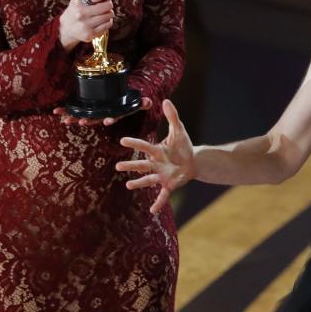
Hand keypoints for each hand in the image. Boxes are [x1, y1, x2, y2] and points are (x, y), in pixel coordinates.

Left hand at [53, 97, 151, 126]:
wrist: (120, 101)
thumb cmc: (128, 102)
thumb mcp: (137, 102)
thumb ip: (143, 103)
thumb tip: (148, 102)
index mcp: (114, 114)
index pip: (112, 117)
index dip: (109, 119)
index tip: (107, 121)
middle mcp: (103, 115)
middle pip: (94, 119)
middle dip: (87, 120)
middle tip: (80, 122)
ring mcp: (94, 113)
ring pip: (82, 116)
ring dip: (73, 118)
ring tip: (64, 120)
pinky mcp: (87, 108)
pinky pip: (75, 109)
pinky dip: (66, 110)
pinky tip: (57, 112)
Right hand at [59, 0, 117, 50]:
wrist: (67, 27)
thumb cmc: (77, 9)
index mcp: (79, 1)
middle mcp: (81, 13)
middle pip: (108, 5)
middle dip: (108, 4)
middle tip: (104, 5)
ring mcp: (86, 24)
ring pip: (109, 15)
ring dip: (108, 13)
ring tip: (102, 13)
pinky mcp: (90, 34)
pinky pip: (108, 24)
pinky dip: (108, 21)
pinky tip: (101, 21)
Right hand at [116, 99, 194, 214]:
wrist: (193, 161)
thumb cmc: (182, 146)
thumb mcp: (179, 131)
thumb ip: (172, 116)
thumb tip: (166, 100)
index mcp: (157, 151)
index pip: (144, 146)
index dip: (135, 143)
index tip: (123, 140)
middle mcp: (155, 164)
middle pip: (141, 164)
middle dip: (130, 165)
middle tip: (117, 166)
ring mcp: (161, 175)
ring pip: (148, 179)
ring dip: (139, 183)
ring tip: (129, 185)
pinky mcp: (169, 185)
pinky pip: (162, 195)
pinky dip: (158, 202)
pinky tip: (152, 211)